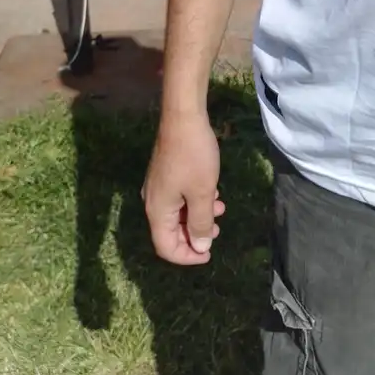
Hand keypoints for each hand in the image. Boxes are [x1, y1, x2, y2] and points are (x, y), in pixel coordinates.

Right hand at [143, 110, 224, 265]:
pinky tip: (213, 191)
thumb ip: (201, 223)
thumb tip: (200, 247)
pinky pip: (180, 197)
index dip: (187, 256)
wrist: (184, 117)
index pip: (166, 247)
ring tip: (220, 208)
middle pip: (171, 232)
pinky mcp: (167, 173)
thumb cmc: (194, 157)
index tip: (209, 254)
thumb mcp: (202, 193)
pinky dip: (196, 200)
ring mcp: (159, 186)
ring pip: (178, 213)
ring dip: (199, 215)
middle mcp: (153, 201)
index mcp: (157, 211)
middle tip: (218, 230)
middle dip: (195, 235)